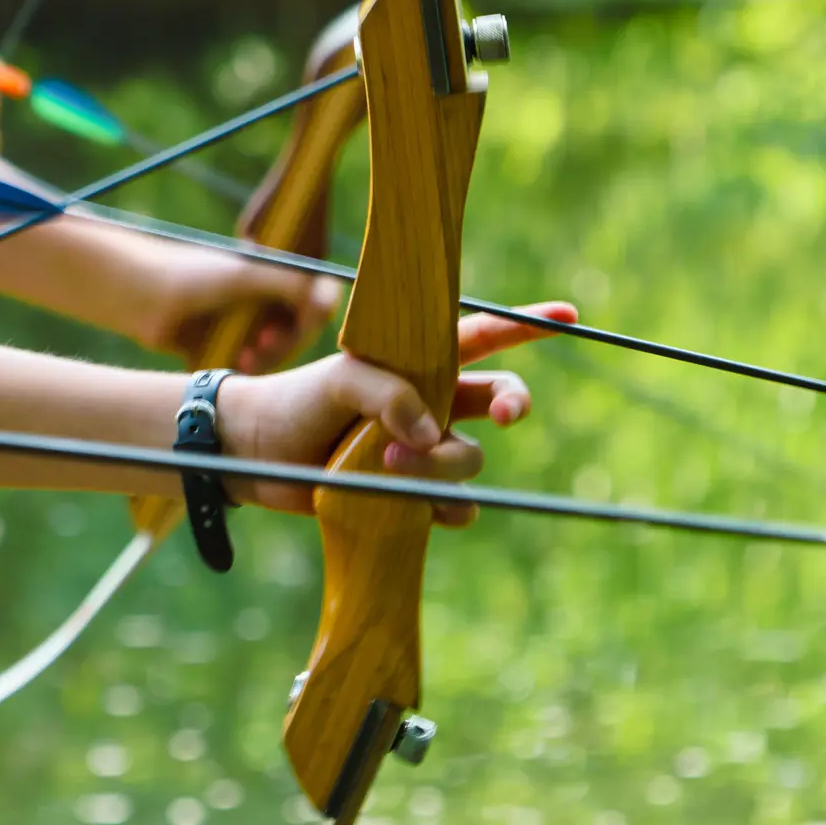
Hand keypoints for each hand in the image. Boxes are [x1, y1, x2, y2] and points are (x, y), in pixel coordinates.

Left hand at [140, 240, 343, 371]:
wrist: (138, 295)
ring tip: (247, 357)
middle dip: (287, 341)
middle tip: (266, 345)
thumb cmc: (191, 275)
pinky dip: (249, 367)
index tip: (301, 325)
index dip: (312, 316)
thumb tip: (332, 300)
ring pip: (275, 352)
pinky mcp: (226, 347)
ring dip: (268, 358)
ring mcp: (243, 325)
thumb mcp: (246, 275)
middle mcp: (262, 300)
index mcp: (271, 276)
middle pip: (297, 331)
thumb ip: (291, 285)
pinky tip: (237, 365)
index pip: (312, 301)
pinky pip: (250, 366)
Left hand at [217, 301, 577, 525]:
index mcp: (418, 362)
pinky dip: (443, 508)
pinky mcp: (411, 493)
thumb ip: (387, 395)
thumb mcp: (338, 381)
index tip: (570, 315)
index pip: (482, 335)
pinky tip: (418, 508)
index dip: (526, 324)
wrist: (255, 456)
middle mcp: (431, 403)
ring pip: (469, 458)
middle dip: (513, 402)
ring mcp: (424, 449)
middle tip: (508, 415)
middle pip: (498, 398)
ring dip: (442, 462)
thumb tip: (432, 432)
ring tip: (390, 461)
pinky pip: (452, 505)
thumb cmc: (295, 403)